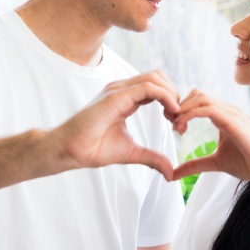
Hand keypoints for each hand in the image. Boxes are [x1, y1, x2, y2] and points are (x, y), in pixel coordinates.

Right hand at [51, 71, 180, 179]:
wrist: (71, 150)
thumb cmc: (93, 148)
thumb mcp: (132, 153)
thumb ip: (152, 158)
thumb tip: (170, 172)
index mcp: (126, 99)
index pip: (155, 87)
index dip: (171, 101)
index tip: (177, 123)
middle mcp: (122, 90)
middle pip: (158, 78)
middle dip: (174, 95)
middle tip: (178, 119)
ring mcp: (118, 90)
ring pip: (155, 78)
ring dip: (172, 94)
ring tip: (175, 116)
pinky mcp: (116, 96)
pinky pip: (148, 87)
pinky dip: (165, 96)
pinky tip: (171, 112)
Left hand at [171, 90, 249, 194]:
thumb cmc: (249, 163)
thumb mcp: (215, 162)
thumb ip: (195, 164)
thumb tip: (173, 174)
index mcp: (224, 115)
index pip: (199, 99)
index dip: (182, 108)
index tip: (173, 125)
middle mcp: (228, 110)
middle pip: (197, 94)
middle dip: (179, 106)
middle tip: (171, 124)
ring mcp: (232, 113)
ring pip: (201, 98)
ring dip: (183, 109)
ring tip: (176, 127)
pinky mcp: (234, 121)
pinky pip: (208, 109)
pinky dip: (191, 114)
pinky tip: (183, 127)